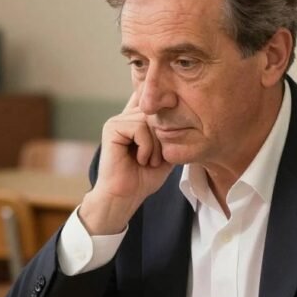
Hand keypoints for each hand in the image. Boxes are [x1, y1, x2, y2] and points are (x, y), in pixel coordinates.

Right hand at [80, 88, 172, 234]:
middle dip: (163, 136)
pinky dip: (146, 147)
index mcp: (137, 121)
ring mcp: (117, 121)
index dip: (165, 102)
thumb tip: (184, 109)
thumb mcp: (166, 152)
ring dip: (155, 145)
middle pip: (156, 111)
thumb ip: (172, 132)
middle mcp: (126, 117)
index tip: (175, 109)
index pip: (153, 99)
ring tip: (149, 161)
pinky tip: (140, 160)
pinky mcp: (111, 128)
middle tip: (157, 159)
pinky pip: (139, 127)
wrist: (125, 197)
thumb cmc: (144, 178)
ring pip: (149, 119)